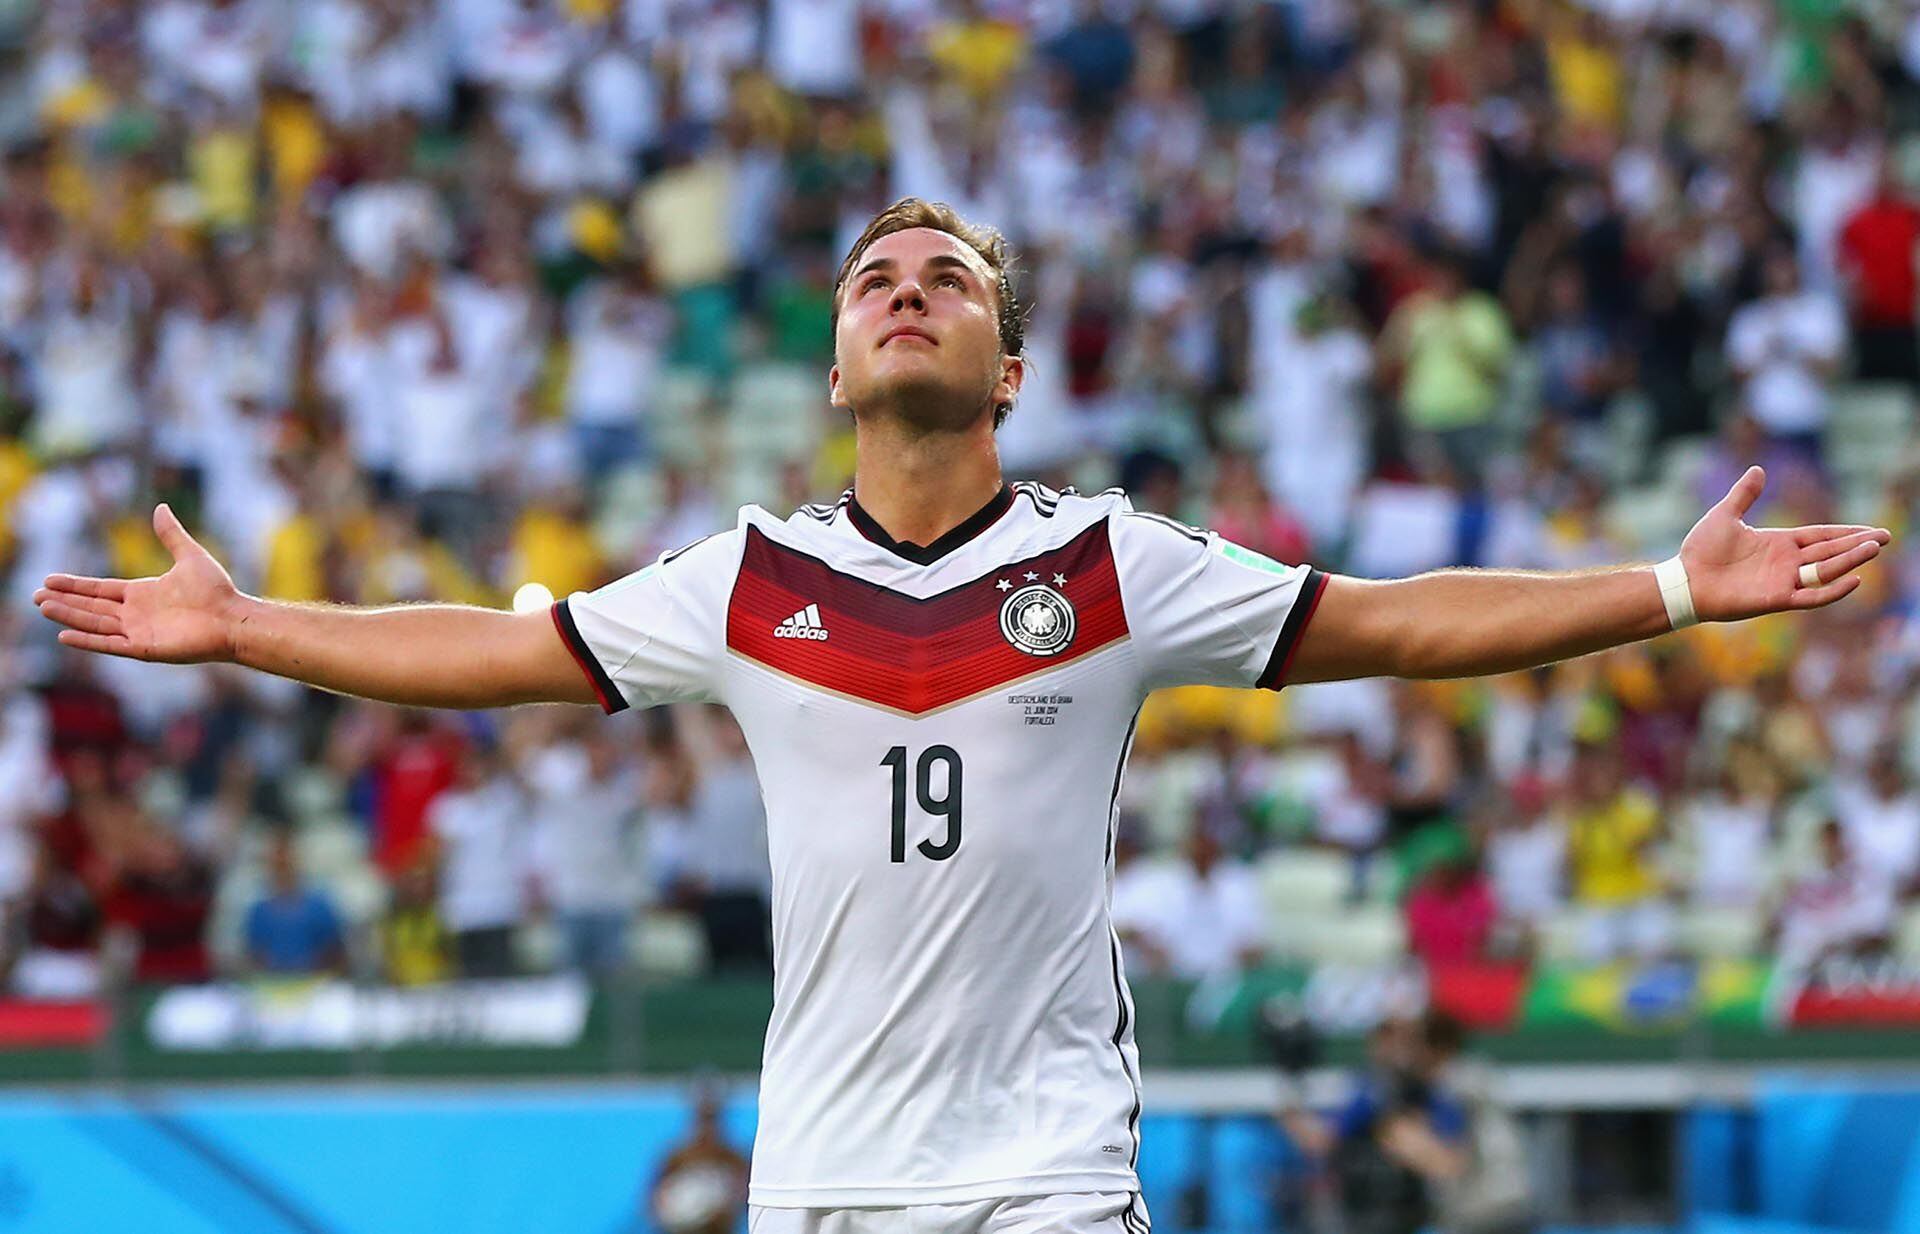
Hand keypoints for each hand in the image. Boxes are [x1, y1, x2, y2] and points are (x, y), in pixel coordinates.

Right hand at [33, 503, 246, 662]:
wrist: (233, 617)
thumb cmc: (216, 590)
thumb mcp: (189, 556)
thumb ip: (171, 534)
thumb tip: (160, 507)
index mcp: (142, 594)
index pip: (100, 589)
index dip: (75, 586)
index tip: (50, 580)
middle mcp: (136, 614)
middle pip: (91, 607)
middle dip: (64, 601)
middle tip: (35, 596)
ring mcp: (138, 631)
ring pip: (95, 624)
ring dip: (69, 616)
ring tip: (43, 607)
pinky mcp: (144, 648)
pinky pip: (109, 644)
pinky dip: (87, 641)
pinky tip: (64, 636)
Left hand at [1682, 466, 1890, 621]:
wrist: (1685, 579)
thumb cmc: (1700, 550)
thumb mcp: (1725, 515)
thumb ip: (1744, 495)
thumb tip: (1758, 469)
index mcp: (1779, 543)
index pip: (1821, 536)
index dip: (1846, 532)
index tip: (1871, 530)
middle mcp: (1786, 562)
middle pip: (1831, 551)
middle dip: (1858, 545)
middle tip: (1886, 537)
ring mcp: (1783, 581)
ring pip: (1826, 570)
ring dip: (1850, 560)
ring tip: (1874, 548)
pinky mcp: (1776, 599)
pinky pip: (1812, 596)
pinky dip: (1833, 590)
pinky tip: (1854, 580)